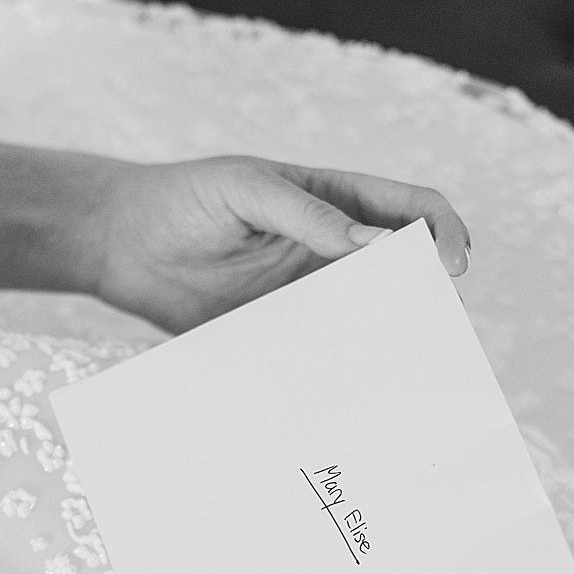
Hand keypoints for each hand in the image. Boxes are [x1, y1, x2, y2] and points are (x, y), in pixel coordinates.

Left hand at [86, 155, 469, 331]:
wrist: (121, 246)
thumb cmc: (183, 200)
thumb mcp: (246, 190)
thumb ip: (308, 214)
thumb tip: (373, 244)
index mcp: (338, 200)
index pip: (413, 209)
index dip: (444, 232)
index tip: (452, 266)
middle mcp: (336, 249)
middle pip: (405, 270)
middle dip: (430, 293)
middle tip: (436, 322)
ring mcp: (314, 294)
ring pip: (374, 317)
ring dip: (394, 335)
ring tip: (405, 359)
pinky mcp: (287, 333)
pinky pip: (330, 352)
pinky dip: (349, 367)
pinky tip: (354, 383)